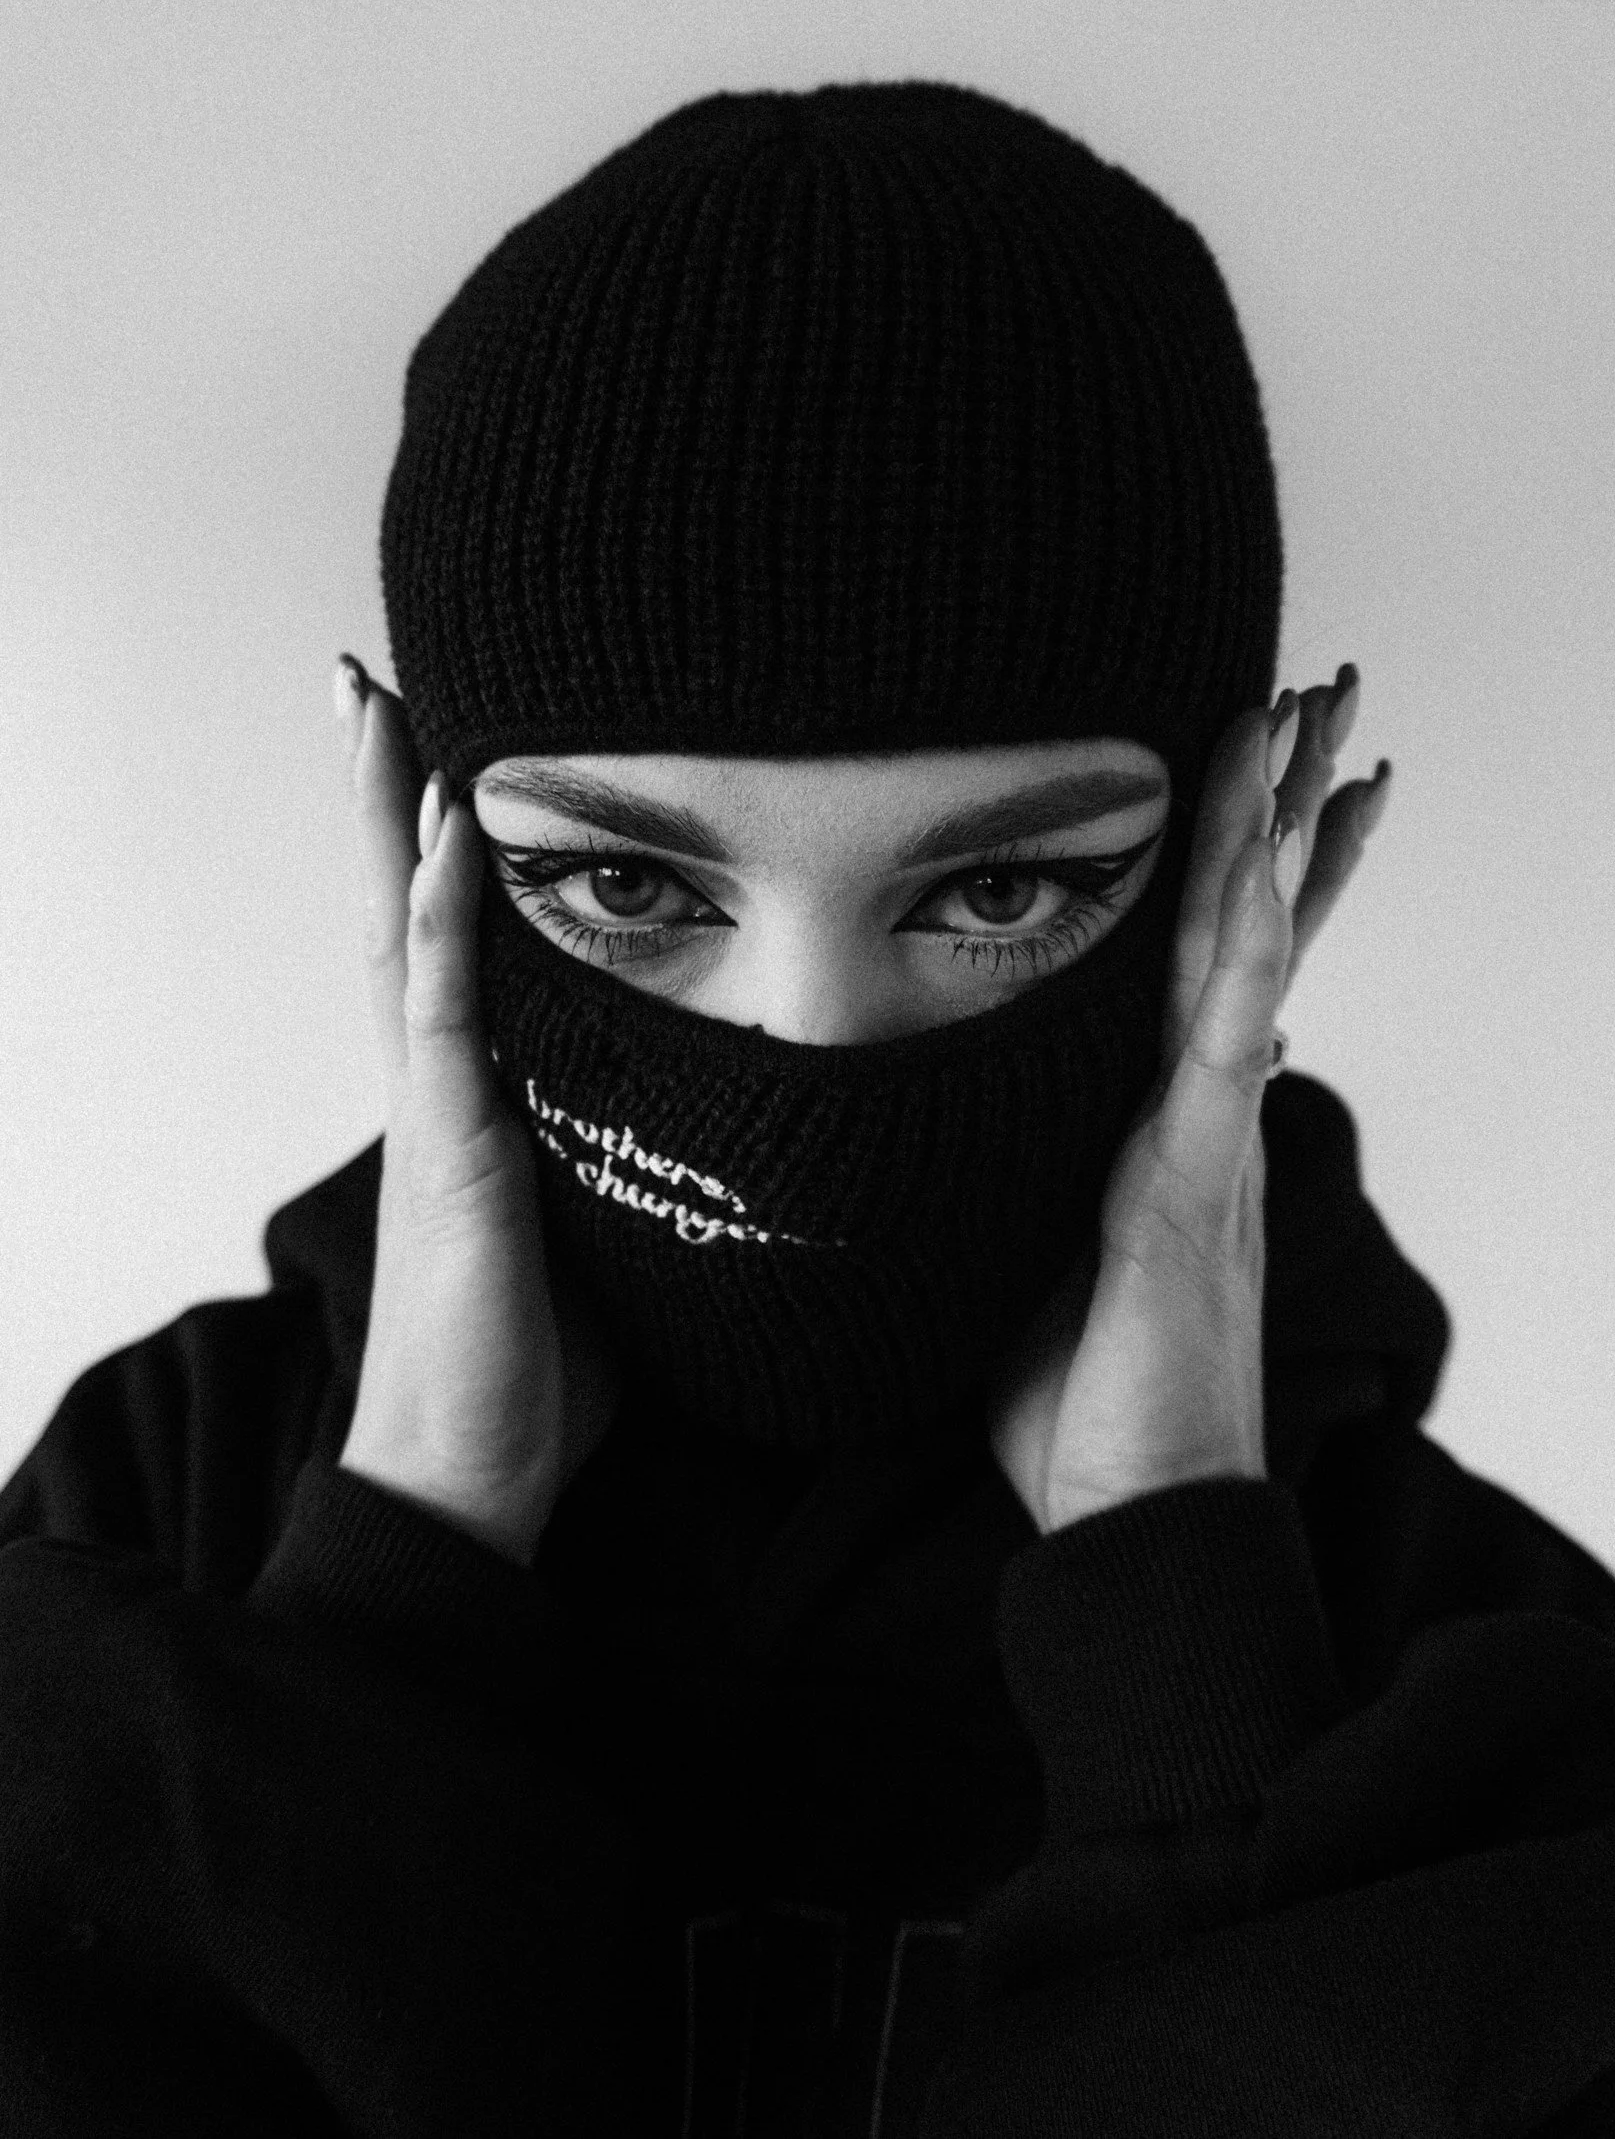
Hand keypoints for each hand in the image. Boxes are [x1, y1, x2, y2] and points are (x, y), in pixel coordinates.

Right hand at [333, 658, 620, 1566]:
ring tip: (380, 708)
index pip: (437, 941)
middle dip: (379, 795)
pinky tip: (439, 837)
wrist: (473, 1471)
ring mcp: (435, 1109)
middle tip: (362, 681)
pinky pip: (441, 1007)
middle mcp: (436, 1086)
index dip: (425, 845)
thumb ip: (625, 1157)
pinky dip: (435, 915)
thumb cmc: (535, 1365)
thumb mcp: (596, 1228)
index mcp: (467, 1099)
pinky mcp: (454, 1146)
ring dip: (390, 817)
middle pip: (395, 908)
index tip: (430, 751)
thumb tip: (714, 1124)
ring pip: (400, 931)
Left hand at [987, 666, 1391, 1533]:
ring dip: (1281, 836)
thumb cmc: (1085, 1395)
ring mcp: (1206, 1140)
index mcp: (1172, 1113)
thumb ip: (1078, 1161)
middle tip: (1329, 688)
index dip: (1260, 852)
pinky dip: (1249, 959)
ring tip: (1314, 727)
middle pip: (1263, 921)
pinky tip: (1269, 880)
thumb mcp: (1056, 1245)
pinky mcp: (1186, 1189)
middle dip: (1294, 803)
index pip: (1225, 951)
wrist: (1127, 1513)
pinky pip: (1218, 1051)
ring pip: (1253, 955)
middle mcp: (1205, 1108)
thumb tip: (1097, 1102)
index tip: (1274, 752)